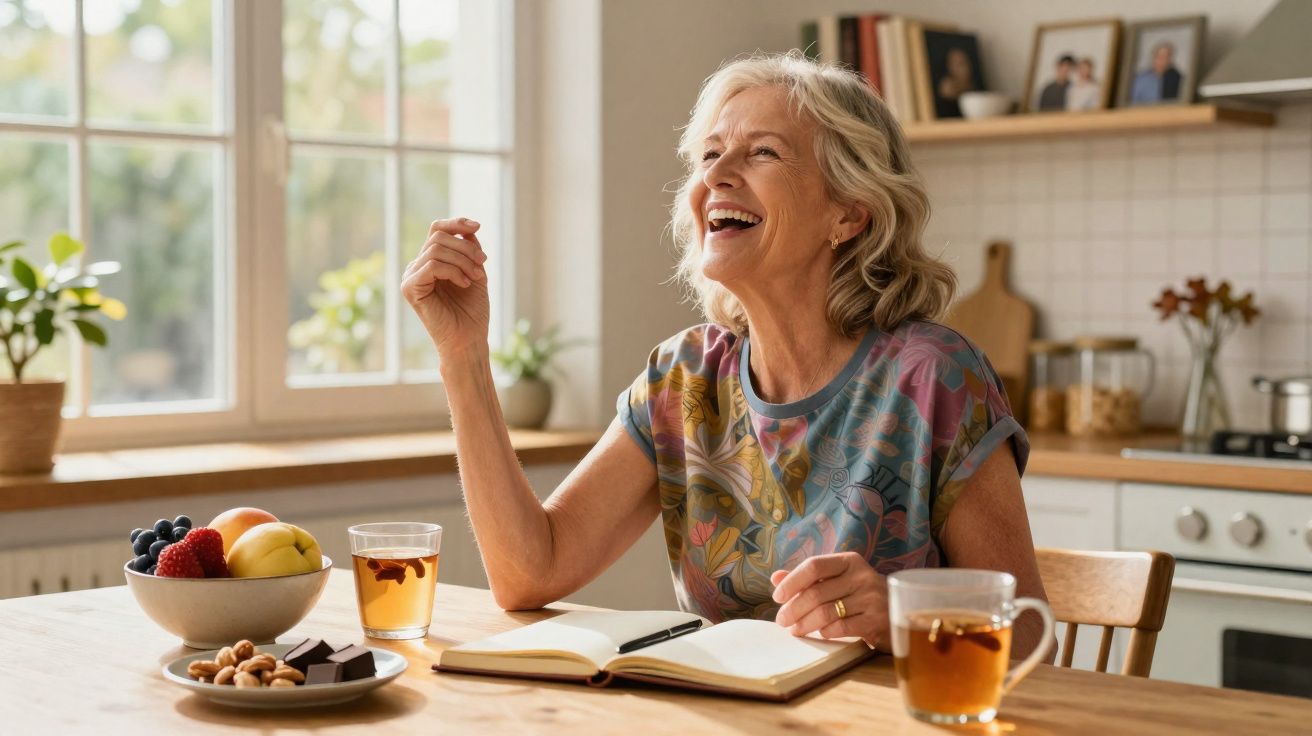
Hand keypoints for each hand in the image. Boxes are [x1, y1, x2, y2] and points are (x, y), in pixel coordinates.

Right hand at [401, 217, 490, 354]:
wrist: (468, 339)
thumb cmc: (472, 311)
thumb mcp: (476, 271)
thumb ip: (470, 249)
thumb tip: (468, 228)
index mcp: (432, 261)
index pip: (437, 230)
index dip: (456, 223)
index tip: (478, 226)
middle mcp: (418, 266)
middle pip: (438, 237)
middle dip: (466, 247)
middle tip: (483, 263)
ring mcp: (411, 276)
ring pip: (436, 250)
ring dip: (463, 260)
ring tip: (475, 277)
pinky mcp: (409, 288)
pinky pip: (431, 265)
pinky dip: (453, 271)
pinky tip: (465, 283)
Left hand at [771, 552, 888, 648]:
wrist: (902, 612)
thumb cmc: (861, 595)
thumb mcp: (838, 580)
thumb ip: (808, 579)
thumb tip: (775, 578)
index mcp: (850, 561)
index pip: (814, 566)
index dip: (792, 581)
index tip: (777, 597)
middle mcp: (862, 576)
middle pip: (817, 592)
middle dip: (793, 609)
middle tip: (782, 621)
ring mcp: (871, 599)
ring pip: (826, 612)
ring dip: (805, 624)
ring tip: (795, 630)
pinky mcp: (877, 621)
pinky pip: (841, 628)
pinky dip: (825, 632)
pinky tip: (820, 634)